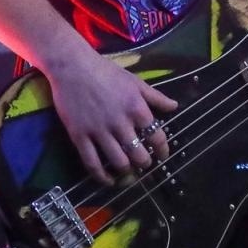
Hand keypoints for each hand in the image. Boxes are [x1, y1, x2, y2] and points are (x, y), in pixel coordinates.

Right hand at [45, 47, 178, 184]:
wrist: (72, 66)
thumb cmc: (106, 71)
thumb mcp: (135, 81)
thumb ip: (155, 96)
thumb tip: (174, 107)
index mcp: (136, 108)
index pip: (157, 137)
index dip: (162, 150)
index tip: (162, 155)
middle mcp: (120, 123)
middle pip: (139, 155)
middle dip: (144, 163)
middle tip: (144, 163)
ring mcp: (99, 131)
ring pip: (118, 162)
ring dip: (127, 171)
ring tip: (128, 171)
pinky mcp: (79, 136)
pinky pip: (92, 163)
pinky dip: (102, 177)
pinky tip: (108, 180)